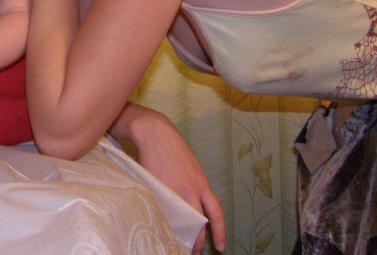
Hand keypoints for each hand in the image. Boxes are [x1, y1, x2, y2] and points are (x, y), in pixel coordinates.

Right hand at [135, 116, 225, 253]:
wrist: (156, 134)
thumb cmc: (175, 150)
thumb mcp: (195, 168)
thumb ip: (203, 187)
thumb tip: (216, 202)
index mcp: (201, 184)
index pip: (216, 213)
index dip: (219, 232)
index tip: (220, 247)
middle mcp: (190, 189)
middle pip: (198, 221)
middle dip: (197, 241)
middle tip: (195, 252)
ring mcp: (174, 189)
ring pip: (181, 219)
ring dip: (181, 235)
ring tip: (179, 246)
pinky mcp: (158, 187)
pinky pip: (164, 210)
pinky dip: (165, 221)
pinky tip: (163, 228)